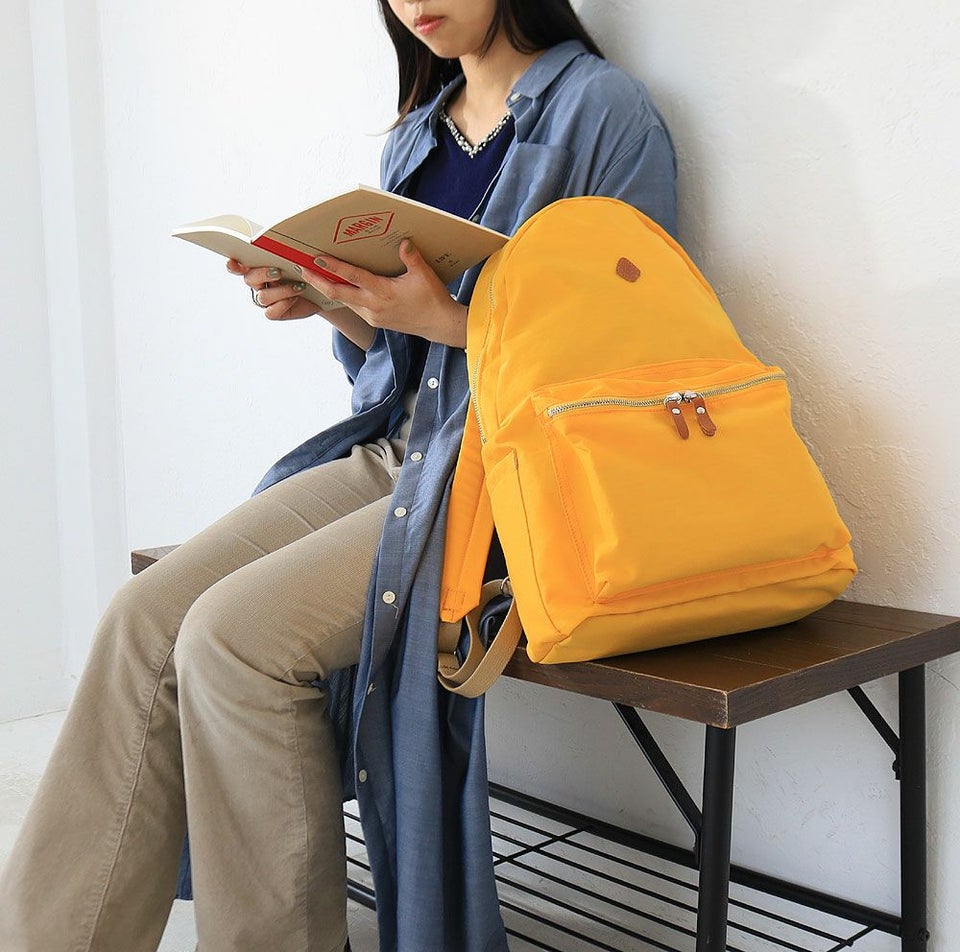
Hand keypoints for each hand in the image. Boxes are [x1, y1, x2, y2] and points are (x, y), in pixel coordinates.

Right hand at [226, 259, 317, 320]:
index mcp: (259, 268)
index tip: (233, 262)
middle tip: (279, 272)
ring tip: (299, 286)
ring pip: (262, 296)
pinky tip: (295, 298)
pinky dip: (284, 304)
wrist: (320, 292)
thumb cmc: (306, 272)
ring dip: (281, 290)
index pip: (239, 266)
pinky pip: (271, 312)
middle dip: (262, 274)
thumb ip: (286, 254)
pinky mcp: (274, 312)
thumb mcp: (297, 260)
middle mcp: (259, 284)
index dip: (234, 265)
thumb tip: (283, 247)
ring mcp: (265, 299)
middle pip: (249, 279)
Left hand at [299, 240, 467, 347]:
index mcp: (384, 293)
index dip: (334, 267)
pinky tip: (336, 287)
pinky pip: (353, 307)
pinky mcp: (375, 320)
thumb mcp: (424, 275)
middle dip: (317, 280)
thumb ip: (412, 258)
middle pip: (338, 293)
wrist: (439, 325)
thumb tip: (403, 242)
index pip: (353, 277)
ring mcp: (373, 315)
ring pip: (344, 300)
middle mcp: (374, 306)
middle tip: (301, 268)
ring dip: (328, 288)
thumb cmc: (432, 299)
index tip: (317, 257)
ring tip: (313, 275)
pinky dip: (342, 296)